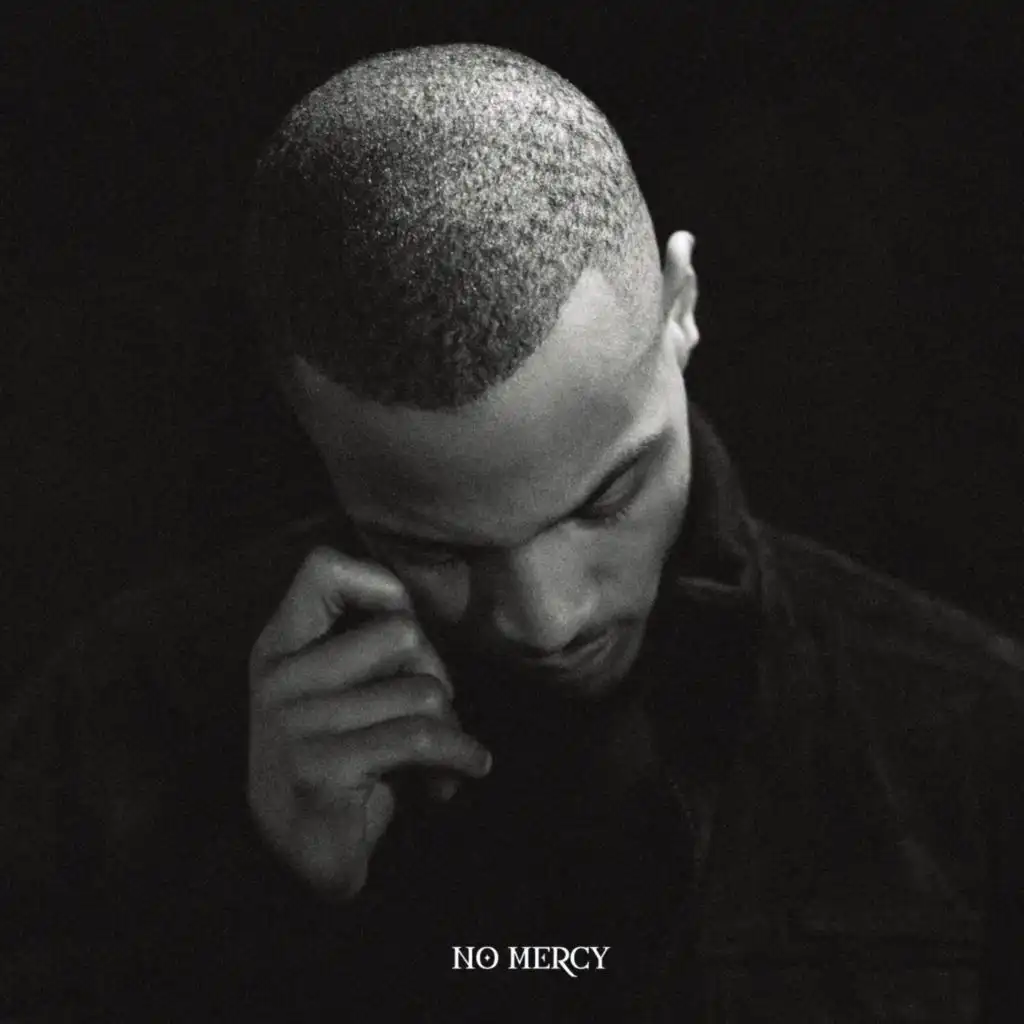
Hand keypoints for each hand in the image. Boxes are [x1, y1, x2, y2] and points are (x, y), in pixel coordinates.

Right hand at [247, 546, 491, 897]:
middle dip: (438, 673)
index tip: (403, 620)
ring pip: (423, 691)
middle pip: (402, 634)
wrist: (297, 859)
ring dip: (451, 728)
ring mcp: (297, 724)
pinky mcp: (323, 767)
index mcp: (279, 649)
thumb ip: (367, 653)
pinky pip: (422, 738)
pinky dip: (461, 755)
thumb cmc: (334, 762)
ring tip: (445, 757)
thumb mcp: (335, 696)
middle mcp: (280, 679)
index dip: (378, 583)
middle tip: (438, 714)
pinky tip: (466, 771)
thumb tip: (427, 629)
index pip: (321, 570)